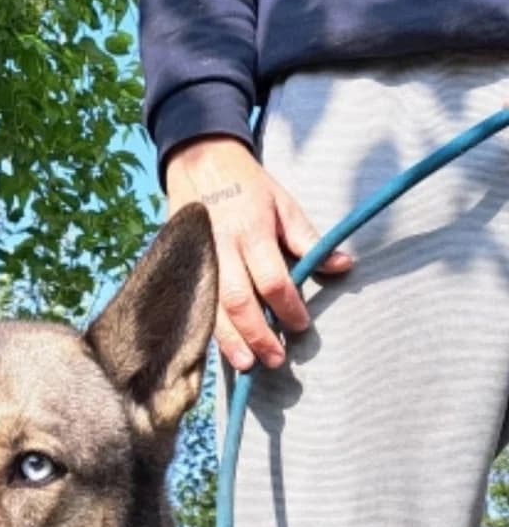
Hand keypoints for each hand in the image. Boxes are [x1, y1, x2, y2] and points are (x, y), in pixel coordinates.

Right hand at [164, 136, 352, 370]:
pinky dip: (208, 330)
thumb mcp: (284, 204)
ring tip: (247, 364)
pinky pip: (195, 304)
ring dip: (230, 341)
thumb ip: (310, 240)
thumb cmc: (248, 186)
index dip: (289, 307)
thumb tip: (344, 265)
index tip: (300, 325)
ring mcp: (198, 258)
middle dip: (258, 334)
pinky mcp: (183, 265)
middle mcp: (222, 247)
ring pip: (212, 308)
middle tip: (275, 359)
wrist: (199, 161)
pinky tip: (221, 348)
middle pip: (239, 301)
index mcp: (252, 230)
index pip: (273, 279)